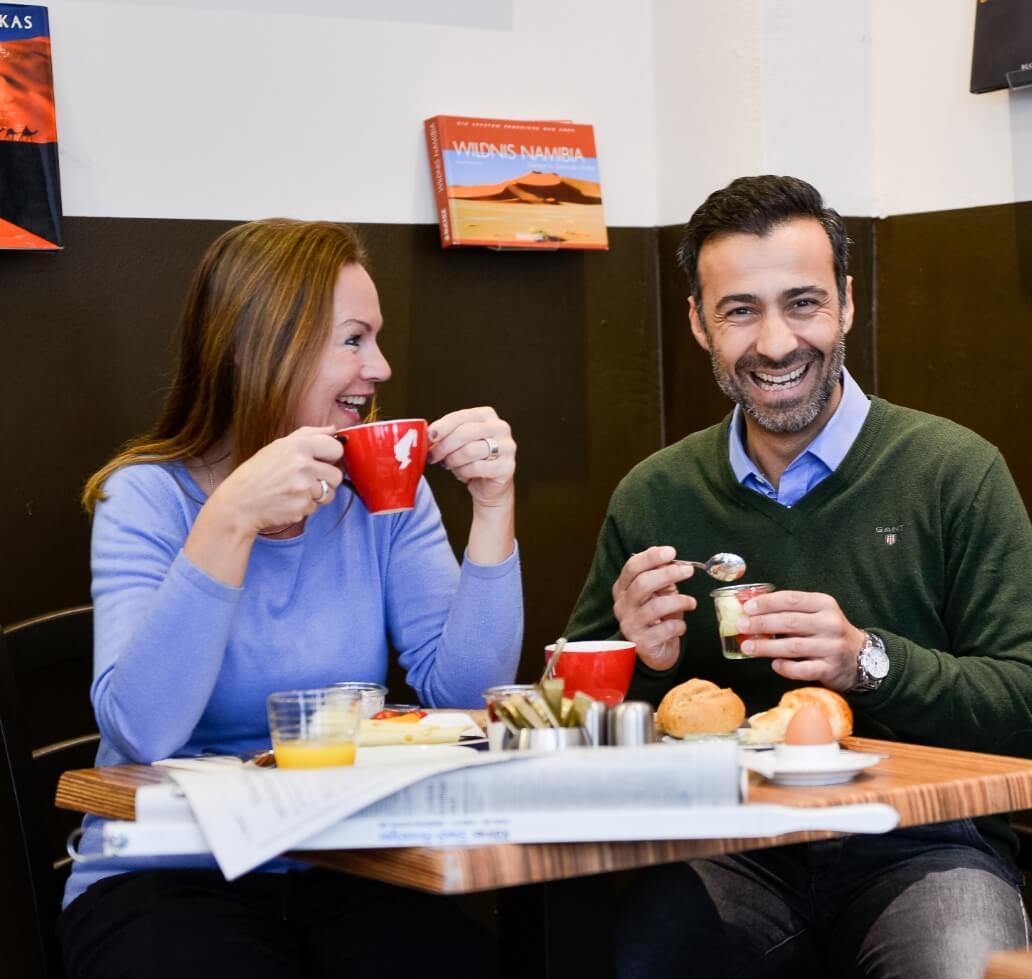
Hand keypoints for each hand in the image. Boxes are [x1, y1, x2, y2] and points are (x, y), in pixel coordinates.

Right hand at [211, 426, 343, 534]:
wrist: (239, 503)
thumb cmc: (256, 474)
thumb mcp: (277, 447)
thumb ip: (308, 435)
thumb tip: (332, 429)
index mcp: (298, 445)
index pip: (335, 447)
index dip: (331, 455)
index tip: (324, 460)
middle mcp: (303, 464)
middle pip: (337, 474)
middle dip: (327, 479)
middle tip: (308, 479)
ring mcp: (305, 487)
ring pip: (330, 493)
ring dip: (318, 494)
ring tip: (297, 491)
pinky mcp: (303, 506)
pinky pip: (317, 507)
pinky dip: (306, 506)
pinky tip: (290, 501)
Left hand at [428, 407, 515, 509]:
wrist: (488, 486)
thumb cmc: (470, 460)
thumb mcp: (457, 443)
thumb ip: (445, 435)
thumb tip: (427, 435)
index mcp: (487, 415)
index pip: (461, 416)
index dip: (443, 426)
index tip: (429, 436)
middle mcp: (500, 427)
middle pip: (465, 433)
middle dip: (444, 446)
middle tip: (433, 457)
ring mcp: (507, 447)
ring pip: (470, 451)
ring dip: (453, 460)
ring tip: (448, 465)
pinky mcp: (507, 466)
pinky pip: (477, 468)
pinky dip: (464, 472)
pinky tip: (462, 474)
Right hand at [612, 546, 696, 670]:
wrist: (655, 651)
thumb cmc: (657, 616)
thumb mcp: (658, 592)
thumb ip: (659, 575)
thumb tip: (668, 557)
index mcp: (623, 589)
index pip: (632, 567)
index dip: (651, 557)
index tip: (671, 552)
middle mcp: (622, 606)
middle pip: (643, 584)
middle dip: (668, 574)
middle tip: (688, 571)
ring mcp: (631, 625)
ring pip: (656, 607)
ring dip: (679, 601)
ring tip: (692, 602)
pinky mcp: (643, 643)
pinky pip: (666, 629)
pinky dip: (679, 625)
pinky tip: (681, 625)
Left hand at [737, 590, 865, 690]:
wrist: (861, 658)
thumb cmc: (828, 632)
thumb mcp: (817, 613)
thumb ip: (790, 610)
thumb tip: (751, 609)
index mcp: (825, 604)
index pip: (792, 599)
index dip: (767, 603)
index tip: (747, 608)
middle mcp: (830, 624)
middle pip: (790, 622)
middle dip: (761, 624)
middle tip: (741, 626)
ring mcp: (832, 647)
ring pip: (793, 646)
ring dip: (766, 647)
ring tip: (747, 647)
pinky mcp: (831, 669)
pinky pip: (802, 669)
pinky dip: (785, 667)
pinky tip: (774, 664)